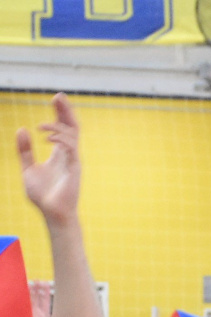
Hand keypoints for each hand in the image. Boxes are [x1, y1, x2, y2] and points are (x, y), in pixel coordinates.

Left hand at [17, 93, 81, 223]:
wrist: (52, 213)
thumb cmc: (43, 195)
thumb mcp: (28, 168)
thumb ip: (25, 150)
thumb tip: (22, 130)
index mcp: (59, 153)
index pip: (63, 128)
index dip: (60, 113)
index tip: (55, 100)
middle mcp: (68, 154)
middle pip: (72, 126)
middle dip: (66, 111)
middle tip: (58, 96)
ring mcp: (73, 160)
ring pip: (72, 134)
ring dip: (58, 125)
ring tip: (40, 126)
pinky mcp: (74, 167)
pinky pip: (70, 147)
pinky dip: (60, 139)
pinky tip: (46, 137)